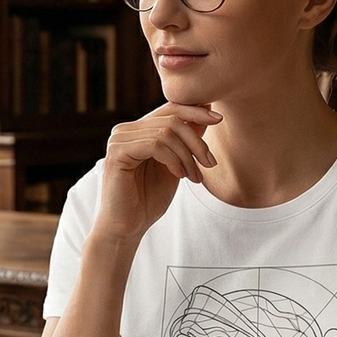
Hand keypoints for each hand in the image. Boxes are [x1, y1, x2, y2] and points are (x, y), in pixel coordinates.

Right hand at [96, 101, 221, 242]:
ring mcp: (119, 139)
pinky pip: (155, 144)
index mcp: (139, 130)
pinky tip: (179, 176)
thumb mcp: (176, 166)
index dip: (196, 110)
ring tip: (194, 177)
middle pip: (172, 118)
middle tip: (209, 163)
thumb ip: (186, 142)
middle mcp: (126, 130)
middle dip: (197, 141)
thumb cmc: (149, 200)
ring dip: (187, 156)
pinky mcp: (118, 152)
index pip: (170, 108)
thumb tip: (207, 114)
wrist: (127, 228)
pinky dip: (174, 160)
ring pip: (167, 131)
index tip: (219, 119)